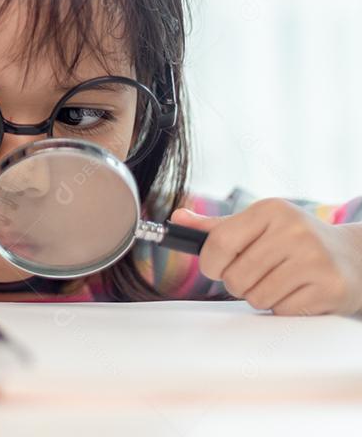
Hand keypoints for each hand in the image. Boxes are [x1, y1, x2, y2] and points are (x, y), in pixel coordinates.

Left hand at [171, 199, 361, 315]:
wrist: (354, 257)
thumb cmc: (296, 240)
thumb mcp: (259, 225)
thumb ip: (216, 226)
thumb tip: (177, 219)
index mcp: (271, 211)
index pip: (219, 242)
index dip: (210, 262)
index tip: (215, 267)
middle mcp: (294, 231)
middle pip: (235, 277)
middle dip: (238, 283)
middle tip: (256, 274)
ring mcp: (314, 260)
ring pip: (256, 297)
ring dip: (261, 296)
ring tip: (279, 281)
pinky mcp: (329, 288)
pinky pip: (281, 311)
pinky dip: (283, 308)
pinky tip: (297, 292)